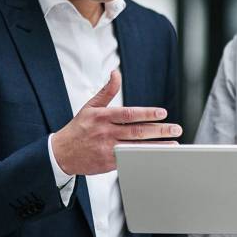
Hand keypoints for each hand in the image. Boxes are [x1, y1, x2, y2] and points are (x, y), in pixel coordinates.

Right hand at [51, 70, 181, 175]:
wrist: (61, 153)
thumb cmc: (78, 128)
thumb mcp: (90, 106)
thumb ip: (107, 91)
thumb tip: (116, 73)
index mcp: (102, 117)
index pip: (128, 114)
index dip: (147, 114)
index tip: (163, 113)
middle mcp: (106, 132)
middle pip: (137, 132)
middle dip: (159, 131)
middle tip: (176, 129)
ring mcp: (108, 149)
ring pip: (136, 147)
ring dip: (157, 146)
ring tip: (173, 144)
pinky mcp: (109, 163)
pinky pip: (130, 160)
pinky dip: (143, 158)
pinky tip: (157, 156)